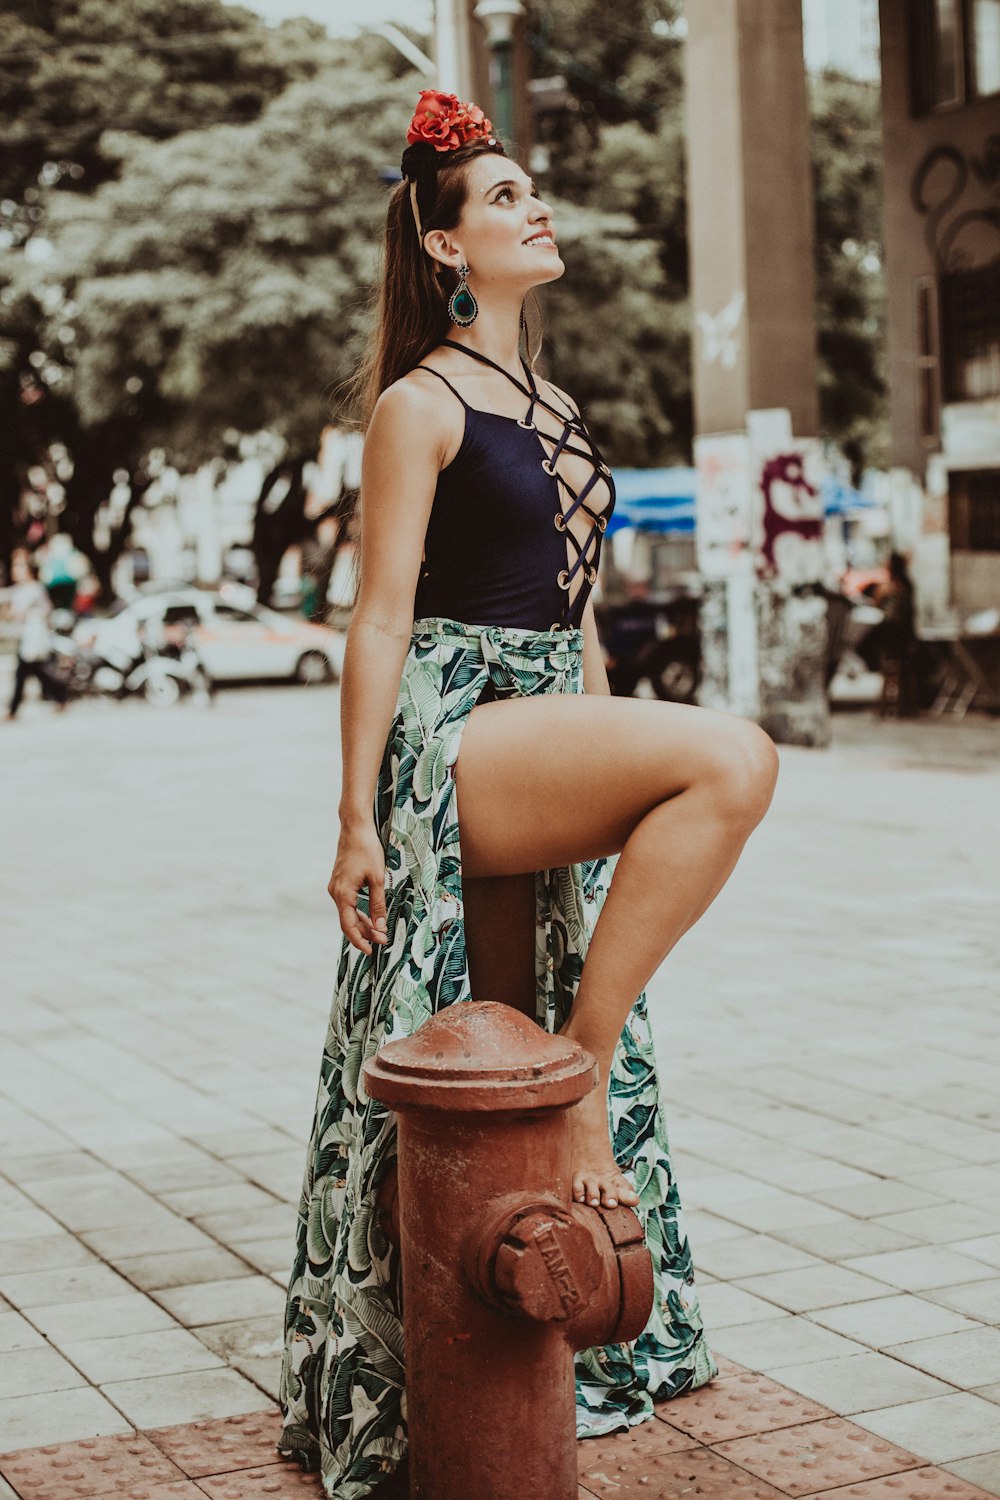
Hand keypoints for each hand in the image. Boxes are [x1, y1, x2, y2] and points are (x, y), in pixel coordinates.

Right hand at [329, 824, 387, 954]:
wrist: (355, 828)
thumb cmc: (367, 849)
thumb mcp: (377, 878)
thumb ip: (378, 904)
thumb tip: (380, 926)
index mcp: (343, 893)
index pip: (348, 925)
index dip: (359, 940)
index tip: (371, 951)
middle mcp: (335, 892)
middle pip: (348, 921)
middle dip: (365, 933)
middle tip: (383, 941)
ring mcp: (336, 887)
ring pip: (348, 912)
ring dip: (363, 923)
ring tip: (379, 932)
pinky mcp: (340, 882)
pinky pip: (348, 903)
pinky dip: (359, 912)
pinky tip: (370, 917)